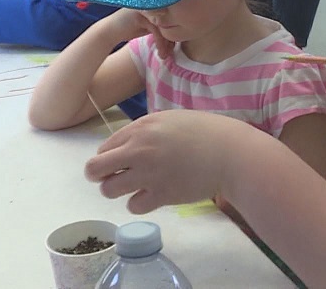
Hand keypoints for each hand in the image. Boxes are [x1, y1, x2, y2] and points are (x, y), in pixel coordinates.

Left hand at [85, 111, 238, 213]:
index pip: (104, 148)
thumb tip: (127, 146)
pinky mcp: (161, 194)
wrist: (231, 153)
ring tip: (136, 187)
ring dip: (119, 190)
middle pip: (95, 169)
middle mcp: (139, 150)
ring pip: (109, 190)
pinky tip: (153, 196)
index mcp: (141, 128)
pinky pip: (133, 206)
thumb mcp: (171, 120)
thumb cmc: (206, 132)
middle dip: (101, 175)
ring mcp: (149, 173)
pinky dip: (140, 203)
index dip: (110, 157)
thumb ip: (146, 131)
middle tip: (117, 177)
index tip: (123, 162)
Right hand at [99, 8, 172, 57]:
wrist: (109, 31)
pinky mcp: (141, 14)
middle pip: (171, 22)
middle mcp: (153, 3)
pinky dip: (160, 42)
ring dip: (166, 43)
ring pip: (165, 26)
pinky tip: (160, 52)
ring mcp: (147, 7)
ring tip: (164, 56)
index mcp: (157, 3)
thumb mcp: (150, 26)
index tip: (173, 48)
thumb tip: (184, 33)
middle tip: (170, 54)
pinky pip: (156, 29)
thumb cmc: (131, 28)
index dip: (175, 34)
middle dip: (172, 40)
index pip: (173, 19)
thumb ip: (164, 26)